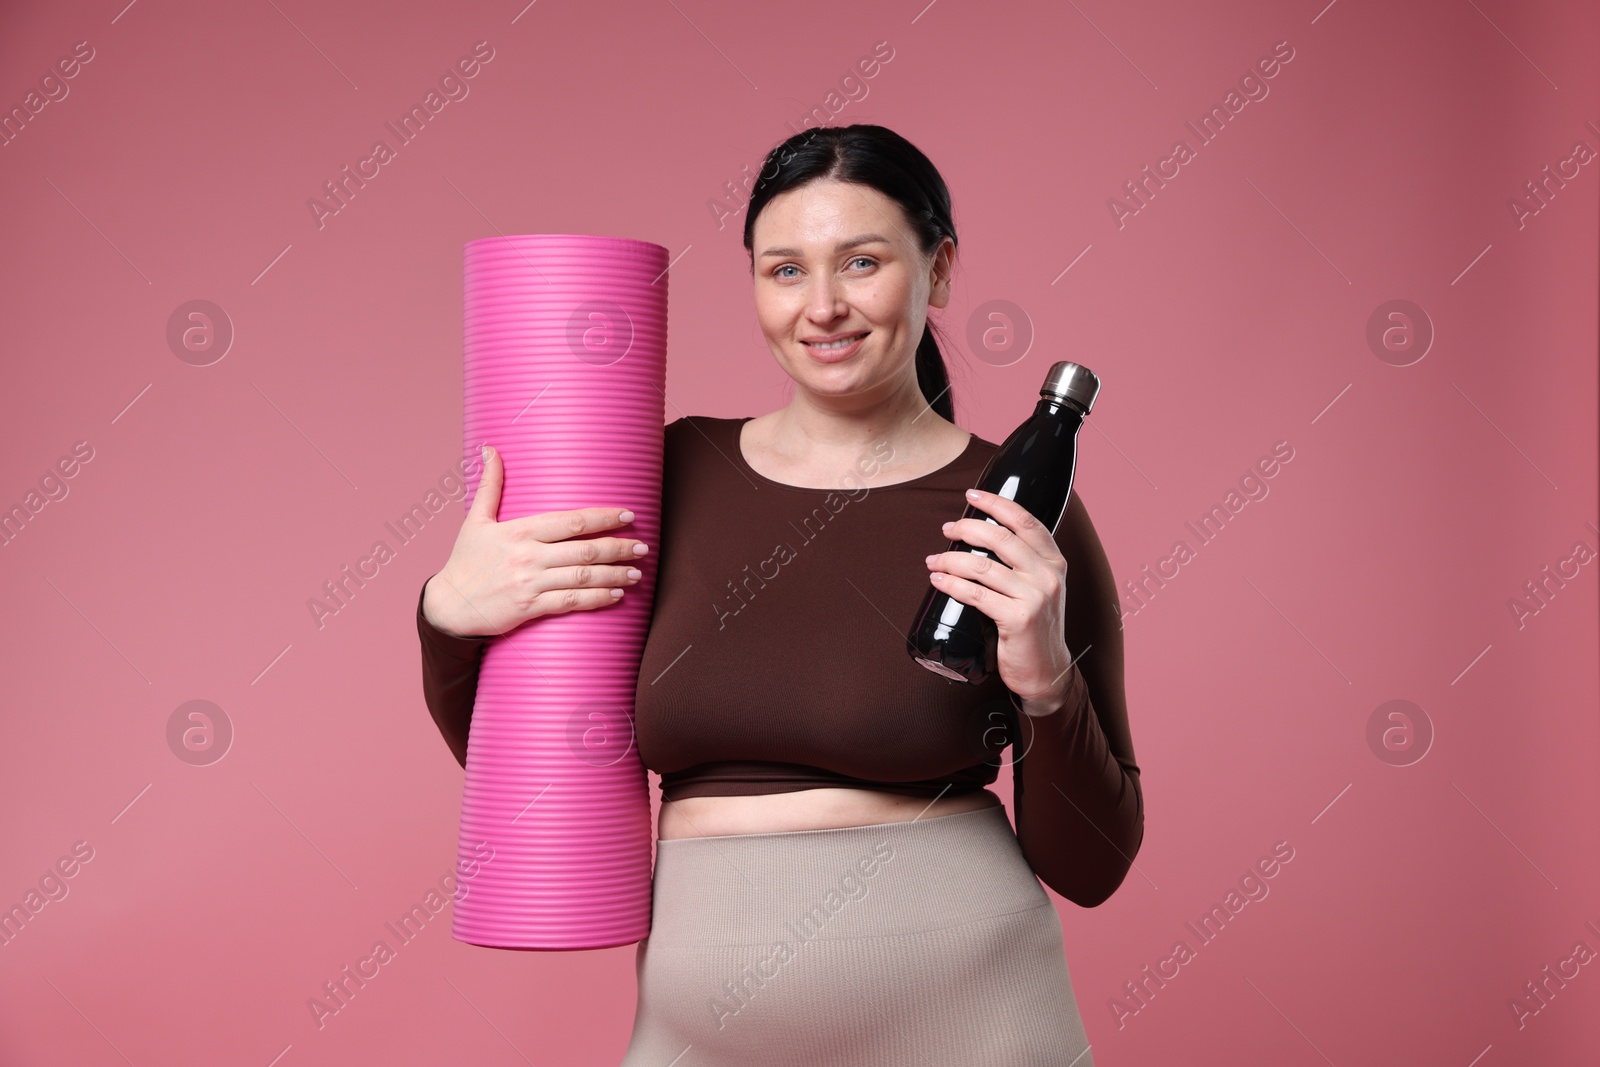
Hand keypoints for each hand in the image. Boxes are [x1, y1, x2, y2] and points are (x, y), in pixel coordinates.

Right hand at [421, 445, 649, 637]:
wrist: (449, 606)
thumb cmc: (465, 561)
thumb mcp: (475, 520)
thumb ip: (490, 486)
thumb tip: (490, 449)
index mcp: (519, 531)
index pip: (571, 521)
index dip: (603, 518)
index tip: (628, 515)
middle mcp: (527, 556)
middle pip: (584, 550)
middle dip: (618, 547)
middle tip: (643, 547)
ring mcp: (529, 583)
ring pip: (582, 577)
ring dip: (614, 574)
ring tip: (637, 573)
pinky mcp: (529, 608)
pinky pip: (570, 602)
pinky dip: (596, 598)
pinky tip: (616, 595)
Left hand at [925, 488, 1075, 715]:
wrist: (1047, 670)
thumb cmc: (1035, 627)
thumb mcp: (1040, 588)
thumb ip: (1023, 563)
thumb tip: (982, 538)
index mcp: (1054, 562)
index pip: (1026, 521)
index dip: (996, 504)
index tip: (972, 495)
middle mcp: (1048, 575)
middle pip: (1000, 538)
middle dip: (967, 528)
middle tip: (946, 529)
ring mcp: (1035, 597)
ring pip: (982, 567)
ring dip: (951, 559)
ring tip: (933, 559)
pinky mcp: (1018, 619)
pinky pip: (975, 594)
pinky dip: (951, 584)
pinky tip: (938, 580)